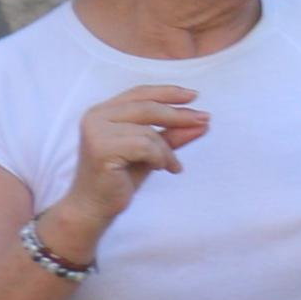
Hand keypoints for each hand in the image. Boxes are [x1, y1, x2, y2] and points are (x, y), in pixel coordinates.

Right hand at [51, 84, 205, 248]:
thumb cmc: (121, 178)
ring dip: (167, 151)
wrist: (95, 207)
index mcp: (103, 112)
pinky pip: (145, 147)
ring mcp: (96, 132)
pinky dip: (160, 158)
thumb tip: (203, 121)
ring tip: (171, 166)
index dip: (167, 92)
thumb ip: (173, 134)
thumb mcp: (152, 151)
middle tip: (205, 120)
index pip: (139, 93)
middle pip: (147, 107)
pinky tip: (160, 169)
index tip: (194, 95)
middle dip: (179, 115)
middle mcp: (95, 117)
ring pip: (149, 131)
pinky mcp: (101, 149)